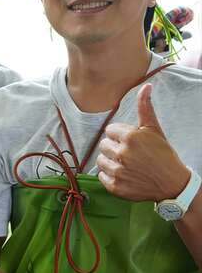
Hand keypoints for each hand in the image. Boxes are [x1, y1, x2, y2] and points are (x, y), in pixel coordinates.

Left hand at [97, 84, 189, 200]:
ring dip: (110, 161)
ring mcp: (118, 172)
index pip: (110, 130)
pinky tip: (123, 174)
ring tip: (124, 163)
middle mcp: (122, 154)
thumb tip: (145, 86)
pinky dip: (109, 176)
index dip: (120, 135)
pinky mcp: (115, 187)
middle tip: (128, 153)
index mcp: (130, 137)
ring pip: (100, 160)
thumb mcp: (154, 129)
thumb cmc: (163, 154)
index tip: (130, 141)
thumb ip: (145, 107)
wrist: (172, 182)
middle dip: (114, 147)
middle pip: (103, 145)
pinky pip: (101, 176)